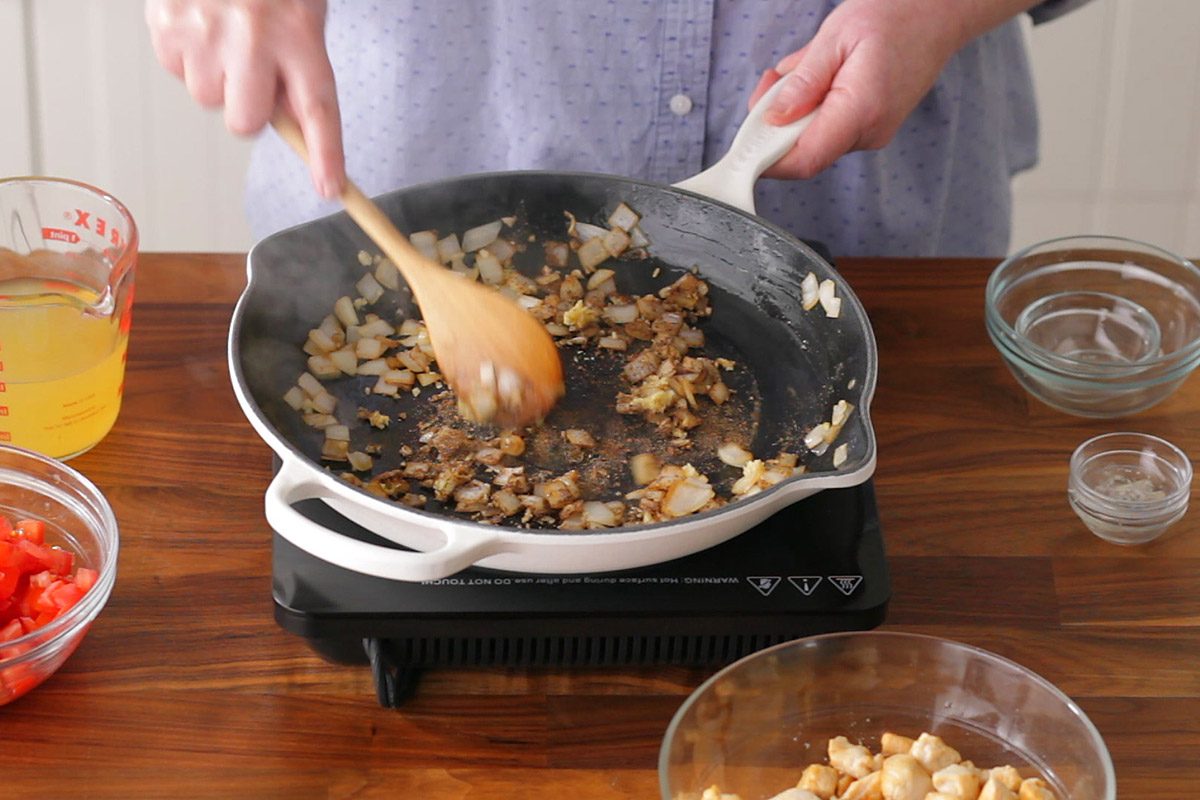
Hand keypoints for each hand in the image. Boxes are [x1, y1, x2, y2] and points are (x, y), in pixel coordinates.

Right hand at [145, 0, 344, 197]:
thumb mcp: (301, 13)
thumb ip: (299, 67)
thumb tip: (290, 121)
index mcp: (299, 33)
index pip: (318, 108)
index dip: (326, 153)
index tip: (330, 188)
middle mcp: (253, 37)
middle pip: (246, 121)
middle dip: (249, 108)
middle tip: (251, 71)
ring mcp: (205, 32)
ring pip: (206, 97)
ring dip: (215, 75)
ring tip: (222, 31)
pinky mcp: (166, 24)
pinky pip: (174, 68)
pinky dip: (185, 52)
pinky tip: (198, 21)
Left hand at [749, 0, 1018, 179]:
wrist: (940, 12)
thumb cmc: (895, 15)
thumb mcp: (836, 37)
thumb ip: (803, 81)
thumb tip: (773, 118)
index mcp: (860, 110)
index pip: (804, 160)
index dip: (768, 161)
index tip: (744, 148)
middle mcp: (869, 132)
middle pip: (803, 151)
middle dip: (774, 124)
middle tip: (770, 82)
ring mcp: (872, 132)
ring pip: (813, 138)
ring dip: (793, 111)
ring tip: (800, 69)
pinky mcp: (871, 126)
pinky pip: (827, 127)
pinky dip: (811, 107)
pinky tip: (818, 76)